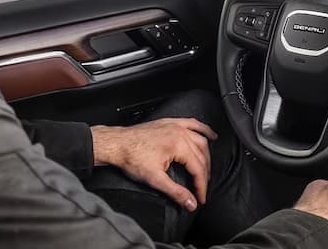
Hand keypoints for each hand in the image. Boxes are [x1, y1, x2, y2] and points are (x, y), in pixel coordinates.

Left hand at [90, 118, 217, 210]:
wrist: (116, 144)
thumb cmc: (131, 158)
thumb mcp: (154, 179)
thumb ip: (175, 192)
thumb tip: (190, 203)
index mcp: (179, 144)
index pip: (198, 168)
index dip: (201, 186)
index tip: (201, 198)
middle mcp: (180, 132)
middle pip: (202, 155)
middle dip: (204, 174)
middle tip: (202, 188)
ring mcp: (176, 126)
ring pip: (200, 140)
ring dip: (207, 155)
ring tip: (208, 168)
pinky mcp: (170, 123)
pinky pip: (193, 124)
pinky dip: (204, 130)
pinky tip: (211, 136)